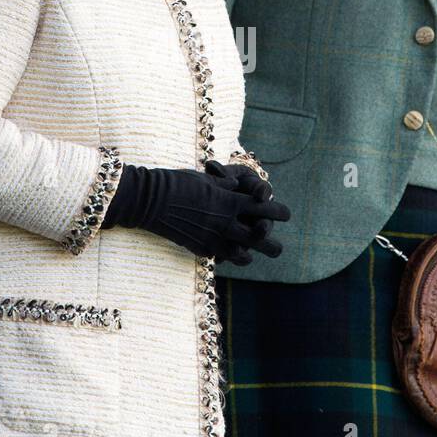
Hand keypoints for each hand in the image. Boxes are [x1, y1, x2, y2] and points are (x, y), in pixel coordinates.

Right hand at [101, 163, 290, 263]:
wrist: (150, 200)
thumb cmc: (178, 182)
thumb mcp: (207, 180)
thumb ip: (227, 186)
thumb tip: (238, 187)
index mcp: (230, 201)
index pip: (264, 208)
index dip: (279, 212)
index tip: (286, 214)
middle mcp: (226, 222)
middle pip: (260, 238)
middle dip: (272, 244)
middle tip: (278, 248)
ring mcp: (213, 238)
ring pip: (242, 256)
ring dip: (249, 255)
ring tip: (251, 256)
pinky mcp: (199, 248)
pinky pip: (220, 257)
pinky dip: (225, 257)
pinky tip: (225, 255)